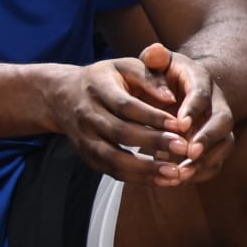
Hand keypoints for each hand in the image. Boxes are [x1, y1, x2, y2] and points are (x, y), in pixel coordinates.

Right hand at [42, 58, 200, 186]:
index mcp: (97, 87)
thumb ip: (149, 77)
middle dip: (153, 142)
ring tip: (175, 173)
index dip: (152, 116)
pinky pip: (111, 171)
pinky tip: (161, 180)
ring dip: (145, 169)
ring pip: (113, 158)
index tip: (180, 125)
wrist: (61, 96)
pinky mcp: (87, 155)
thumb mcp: (124, 66)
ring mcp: (84, 138)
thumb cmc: (105, 79)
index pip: (125, 105)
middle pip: (119, 132)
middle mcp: (87, 114)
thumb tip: (170, 97)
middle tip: (184, 148)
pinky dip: (137, 178)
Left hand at [140, 42, 233, 183]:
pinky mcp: (213, 146)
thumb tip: (155, 50)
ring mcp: (217, 127)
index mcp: (201, 81)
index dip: (194, 108)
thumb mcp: (155, 64)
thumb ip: (154, 58)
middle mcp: (216, 104)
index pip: (203, 93)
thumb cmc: (159, 76)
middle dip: (208, 138)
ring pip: (224, 145)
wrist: (170, 91)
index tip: (181, 122)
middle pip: (223, 122)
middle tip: (190, 151)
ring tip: (183, 171)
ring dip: (206, 160)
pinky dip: (201, 172)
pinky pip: (215, 162)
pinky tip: (181, 178)